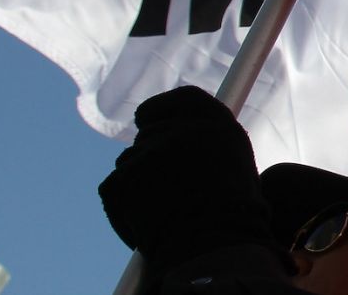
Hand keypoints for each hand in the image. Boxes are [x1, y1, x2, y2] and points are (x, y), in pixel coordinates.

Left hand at [98, 86, 275, 265]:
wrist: (213, 248)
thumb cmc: (233, 215)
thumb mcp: (233, 165)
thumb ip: (206, 141)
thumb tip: (177, 132)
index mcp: (217, 125)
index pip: (184, 98)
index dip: (162, 106)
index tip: (146, 117)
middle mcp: (183, 130)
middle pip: (150, 133)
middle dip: (149, 156)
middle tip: (165, 188)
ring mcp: (150, 153)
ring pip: (129, 160)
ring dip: (137, 180)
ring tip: (161, 209)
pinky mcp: (122, 178)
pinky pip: (114, 186)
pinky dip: (122, 205)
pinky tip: (146, 222)